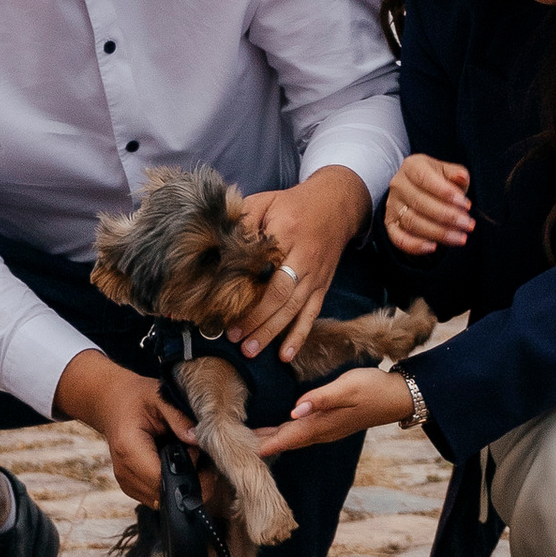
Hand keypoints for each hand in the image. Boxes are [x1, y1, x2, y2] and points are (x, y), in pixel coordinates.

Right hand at [54, 348, 193, 508]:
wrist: (112, 403)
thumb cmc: (137, 398)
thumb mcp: (159, 397)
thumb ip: (179, 418)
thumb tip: (198, 440)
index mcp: (129, 448)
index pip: (161, 479)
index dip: (186, 473)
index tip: (196, 453)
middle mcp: (124, 471)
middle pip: (164, 494)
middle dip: (188, 481)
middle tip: (197, 455)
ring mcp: (125, 482)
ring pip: (162, 500)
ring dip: (180, 485)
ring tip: (187, 458)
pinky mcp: (130, 487)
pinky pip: (156, 497)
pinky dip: (170, 485)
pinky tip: (176, 465)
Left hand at [233, 164, 369, 364]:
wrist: (335, 204)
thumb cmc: (291, 203)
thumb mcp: (265, 200)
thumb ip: (243, 219)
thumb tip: (221, 246)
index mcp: (286, 232)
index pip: (261, 264)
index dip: (242, 286)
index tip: (221, 303)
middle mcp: (303, 257)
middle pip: (278, 294)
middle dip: (255, 318)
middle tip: (232, 336)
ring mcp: (315, 274)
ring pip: (293, 308)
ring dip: (272, 332)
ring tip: (249, 350)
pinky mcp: (322, 286)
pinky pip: (312, 314)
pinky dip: (299, 336)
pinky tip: (286, 355)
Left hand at [251, 365, 420, 458]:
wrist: (397, 397)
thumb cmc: (372, 388)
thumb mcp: (347, 388)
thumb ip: (321, 399)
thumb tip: (295, 410)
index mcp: (322, 425)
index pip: (287, 437)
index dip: (264, 443)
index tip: (242, 450)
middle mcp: (322, 432)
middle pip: (287, 440)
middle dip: (263, 443)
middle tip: (237, 445)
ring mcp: (327, 430)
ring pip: (294, 438)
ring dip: (273, 439)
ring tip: (251, 438)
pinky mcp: (331, 424)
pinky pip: (302, 433)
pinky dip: (286, 433)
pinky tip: (280, 429)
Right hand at [383, 154, 471, 257]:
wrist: (416, 188)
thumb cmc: (437, 180)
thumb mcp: (447, 171)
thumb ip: (456, 173)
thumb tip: (462, 177)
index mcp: (411, 166)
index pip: (425, 178)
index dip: (446, 193)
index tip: (466, 205)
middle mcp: (398, 185)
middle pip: (420, 203)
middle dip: (448, 216)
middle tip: (468, 224)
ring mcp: (392, 205)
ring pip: (412, 222)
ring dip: (438, 233)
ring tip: (460, 238)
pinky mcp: (390, 224)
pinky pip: (398, 238)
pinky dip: (414, 246)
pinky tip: (433, 247)